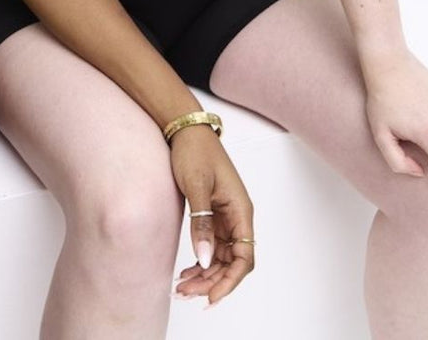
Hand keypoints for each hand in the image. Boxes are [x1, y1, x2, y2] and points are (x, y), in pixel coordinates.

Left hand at [168, 124, 254, 304]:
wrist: (185, 129)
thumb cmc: (194, 151)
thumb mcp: (196, 186)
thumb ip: (202, 223)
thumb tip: (205, 259)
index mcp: (241, 210)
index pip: (245, 257)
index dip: (231, 281)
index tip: (211, 297)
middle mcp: (237, 216)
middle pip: (232, 262)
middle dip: (212, 281)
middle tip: (186, 293)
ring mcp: (225, 216)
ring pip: (221, 257)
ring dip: (205, 274)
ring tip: (182, 287)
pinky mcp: (212, 214)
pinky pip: (212, 246)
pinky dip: (201, 260)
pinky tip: (186, 271)